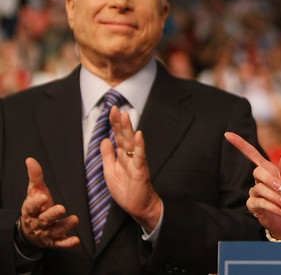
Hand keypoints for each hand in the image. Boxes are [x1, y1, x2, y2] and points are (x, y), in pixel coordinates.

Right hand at [19, 158, 79, 248]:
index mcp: (31, 210)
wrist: (30, 230)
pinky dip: (67, 243)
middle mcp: (38, 223)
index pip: (31, 207)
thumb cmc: (36, 206)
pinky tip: (76, 240)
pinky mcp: (54, 241)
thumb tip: (30, 160)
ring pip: (54, 231)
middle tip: (61, 208)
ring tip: (74, 220)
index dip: (36, 203)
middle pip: (44, 219)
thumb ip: (35, 176)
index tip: (43, 197)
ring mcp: (46, 233)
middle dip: (52, 214)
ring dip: (64, 226)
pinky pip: (60, 243)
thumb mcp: (34, 191)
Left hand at [100, 106, 161, 230]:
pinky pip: (140, 156)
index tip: (111, 110)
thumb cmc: (126, 190)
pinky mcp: (141, 170)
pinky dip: (139, 145)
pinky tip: (139, 135)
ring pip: (131, 143)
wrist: (138, 207)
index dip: (114, 124)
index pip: (117, 136)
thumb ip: (108, 155)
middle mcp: (129, 156)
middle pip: (124, 136)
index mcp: (122, 156)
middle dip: (119, 122)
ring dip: (128, 129)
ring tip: (125, 116)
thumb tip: (104, 139)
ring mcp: (136, 162)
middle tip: (115, 108)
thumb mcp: (110, 171)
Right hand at [225, 132, 280, 239]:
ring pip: (259, 189)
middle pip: (257, 172)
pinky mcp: (253, 206)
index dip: (240, 144)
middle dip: (271, 180)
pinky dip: (272, 207)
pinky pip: (258, 203)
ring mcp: (255, 193)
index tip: (227, 134)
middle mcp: (260, 180)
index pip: (251, 154)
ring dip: (275, 197)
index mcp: (269, 170)